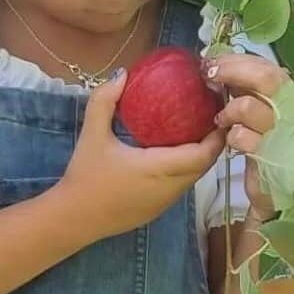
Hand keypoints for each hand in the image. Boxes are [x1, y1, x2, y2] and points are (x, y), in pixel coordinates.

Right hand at [61, 70, 226, 240]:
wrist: (74, 219)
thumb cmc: (85, 177)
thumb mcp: (92, 135)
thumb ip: (105, 101)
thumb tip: (122, 74)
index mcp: (158, 169)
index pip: (202, 155)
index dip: (216, 136)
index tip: (219, 113)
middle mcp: (169, 188)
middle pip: (204, 166)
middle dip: (212, 143)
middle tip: (211, 117)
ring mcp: (165, 202)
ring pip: (194, 178)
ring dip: (200, 157)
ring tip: (197, 131)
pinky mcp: (158, 209)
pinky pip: (181, 185)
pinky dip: (186, 168)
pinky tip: (175, 152)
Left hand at [204, 52, 289, 220]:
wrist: (279, 193)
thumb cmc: (268, 151)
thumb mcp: (260, 116)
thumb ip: (249, 92)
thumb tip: (220, 66)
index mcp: (292, 98)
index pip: (269, 68)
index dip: (240, 61)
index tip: (213, 61)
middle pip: (268, 79)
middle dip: (233, 71)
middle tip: (209, 75)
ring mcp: (287, 135)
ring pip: (251, 106)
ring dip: (229, 109)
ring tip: (221, 119)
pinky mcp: (275, 158)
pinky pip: (246, 138)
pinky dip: (233, 136)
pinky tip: (230, 141)